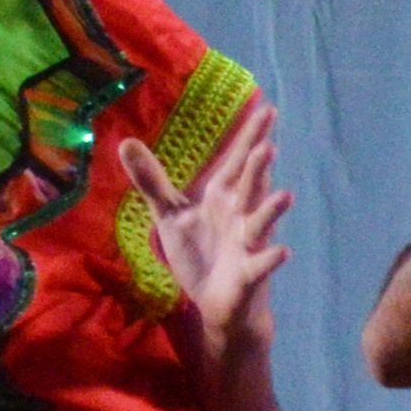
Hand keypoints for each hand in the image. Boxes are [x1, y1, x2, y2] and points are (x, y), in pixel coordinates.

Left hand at [129, 104, 289, 354]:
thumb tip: (126, 141)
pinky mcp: (249, 273)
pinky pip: (261, 264)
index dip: (251, 136)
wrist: (216, 302)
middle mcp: (240, 214)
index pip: (237, 160)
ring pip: (261, 222)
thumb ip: (153, 180)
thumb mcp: (172, 214)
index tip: (267, 109)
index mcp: (223, 197)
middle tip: (268, 146)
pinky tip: (282, 251)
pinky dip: (271, 258)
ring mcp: (248, 243)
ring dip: (272, 209)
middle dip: (260, 168)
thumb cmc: (200, 254)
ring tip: (284, 195)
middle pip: (250, 186)